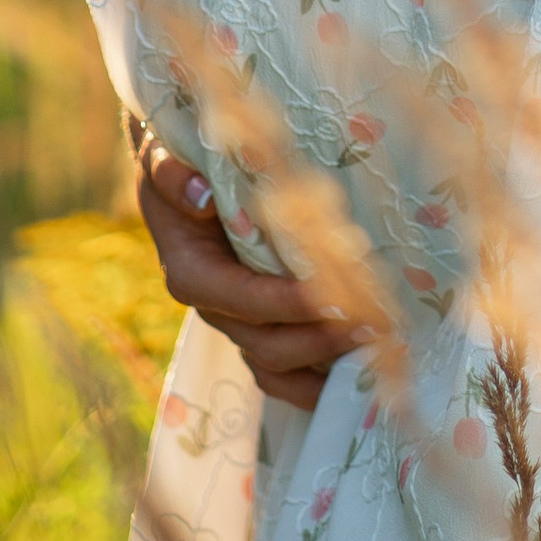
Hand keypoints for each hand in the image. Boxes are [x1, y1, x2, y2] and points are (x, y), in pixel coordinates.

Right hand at [129, 122, 362, 409]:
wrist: (186, 181)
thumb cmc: (180, 166)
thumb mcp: (163, 159)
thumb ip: (172, 175)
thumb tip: (201, 196)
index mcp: (190, 271)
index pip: (239, 297)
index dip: (283, 301)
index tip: (329, 293)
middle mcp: (215, 308)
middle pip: (265, 343)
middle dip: (318, 337)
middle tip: (371, 322)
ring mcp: (239, 324)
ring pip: (278, 365)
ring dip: (325, 361)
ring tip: (377, 345)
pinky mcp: (261, 329)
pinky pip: (285, 373)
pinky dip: (318, 381)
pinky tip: (359, 373)